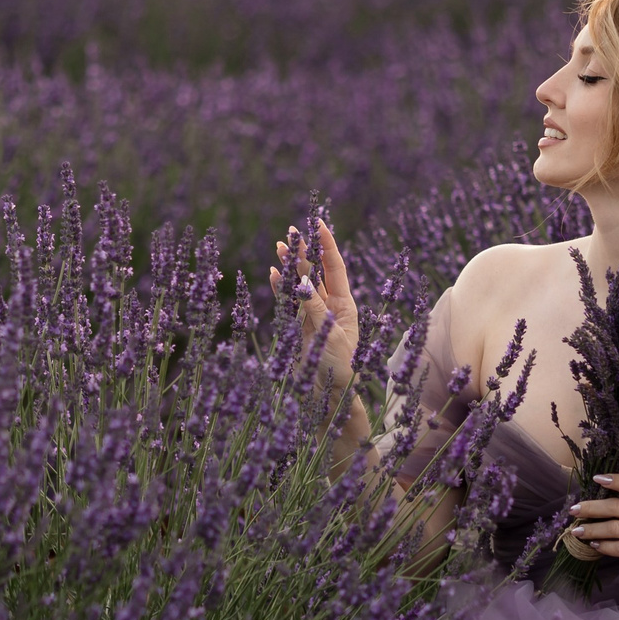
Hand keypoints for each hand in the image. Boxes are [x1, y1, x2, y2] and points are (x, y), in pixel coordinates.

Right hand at [270, 221, 358, 379]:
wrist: (330, 396)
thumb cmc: (339, 368)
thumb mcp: (329, 335)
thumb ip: (313, 309)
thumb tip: (301, 284)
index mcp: (344, 304)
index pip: (334, 266)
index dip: (326, 244)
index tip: (317, 224)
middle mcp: (329, 306)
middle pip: (315, 272)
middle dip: (304, 251)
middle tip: (291, 232)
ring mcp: (313, 316)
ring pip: (300, 285)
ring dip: (291, 266)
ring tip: (280, 246)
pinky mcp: (299, 328)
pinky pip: (289, 303)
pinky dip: (281, 288)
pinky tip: (274, 272)